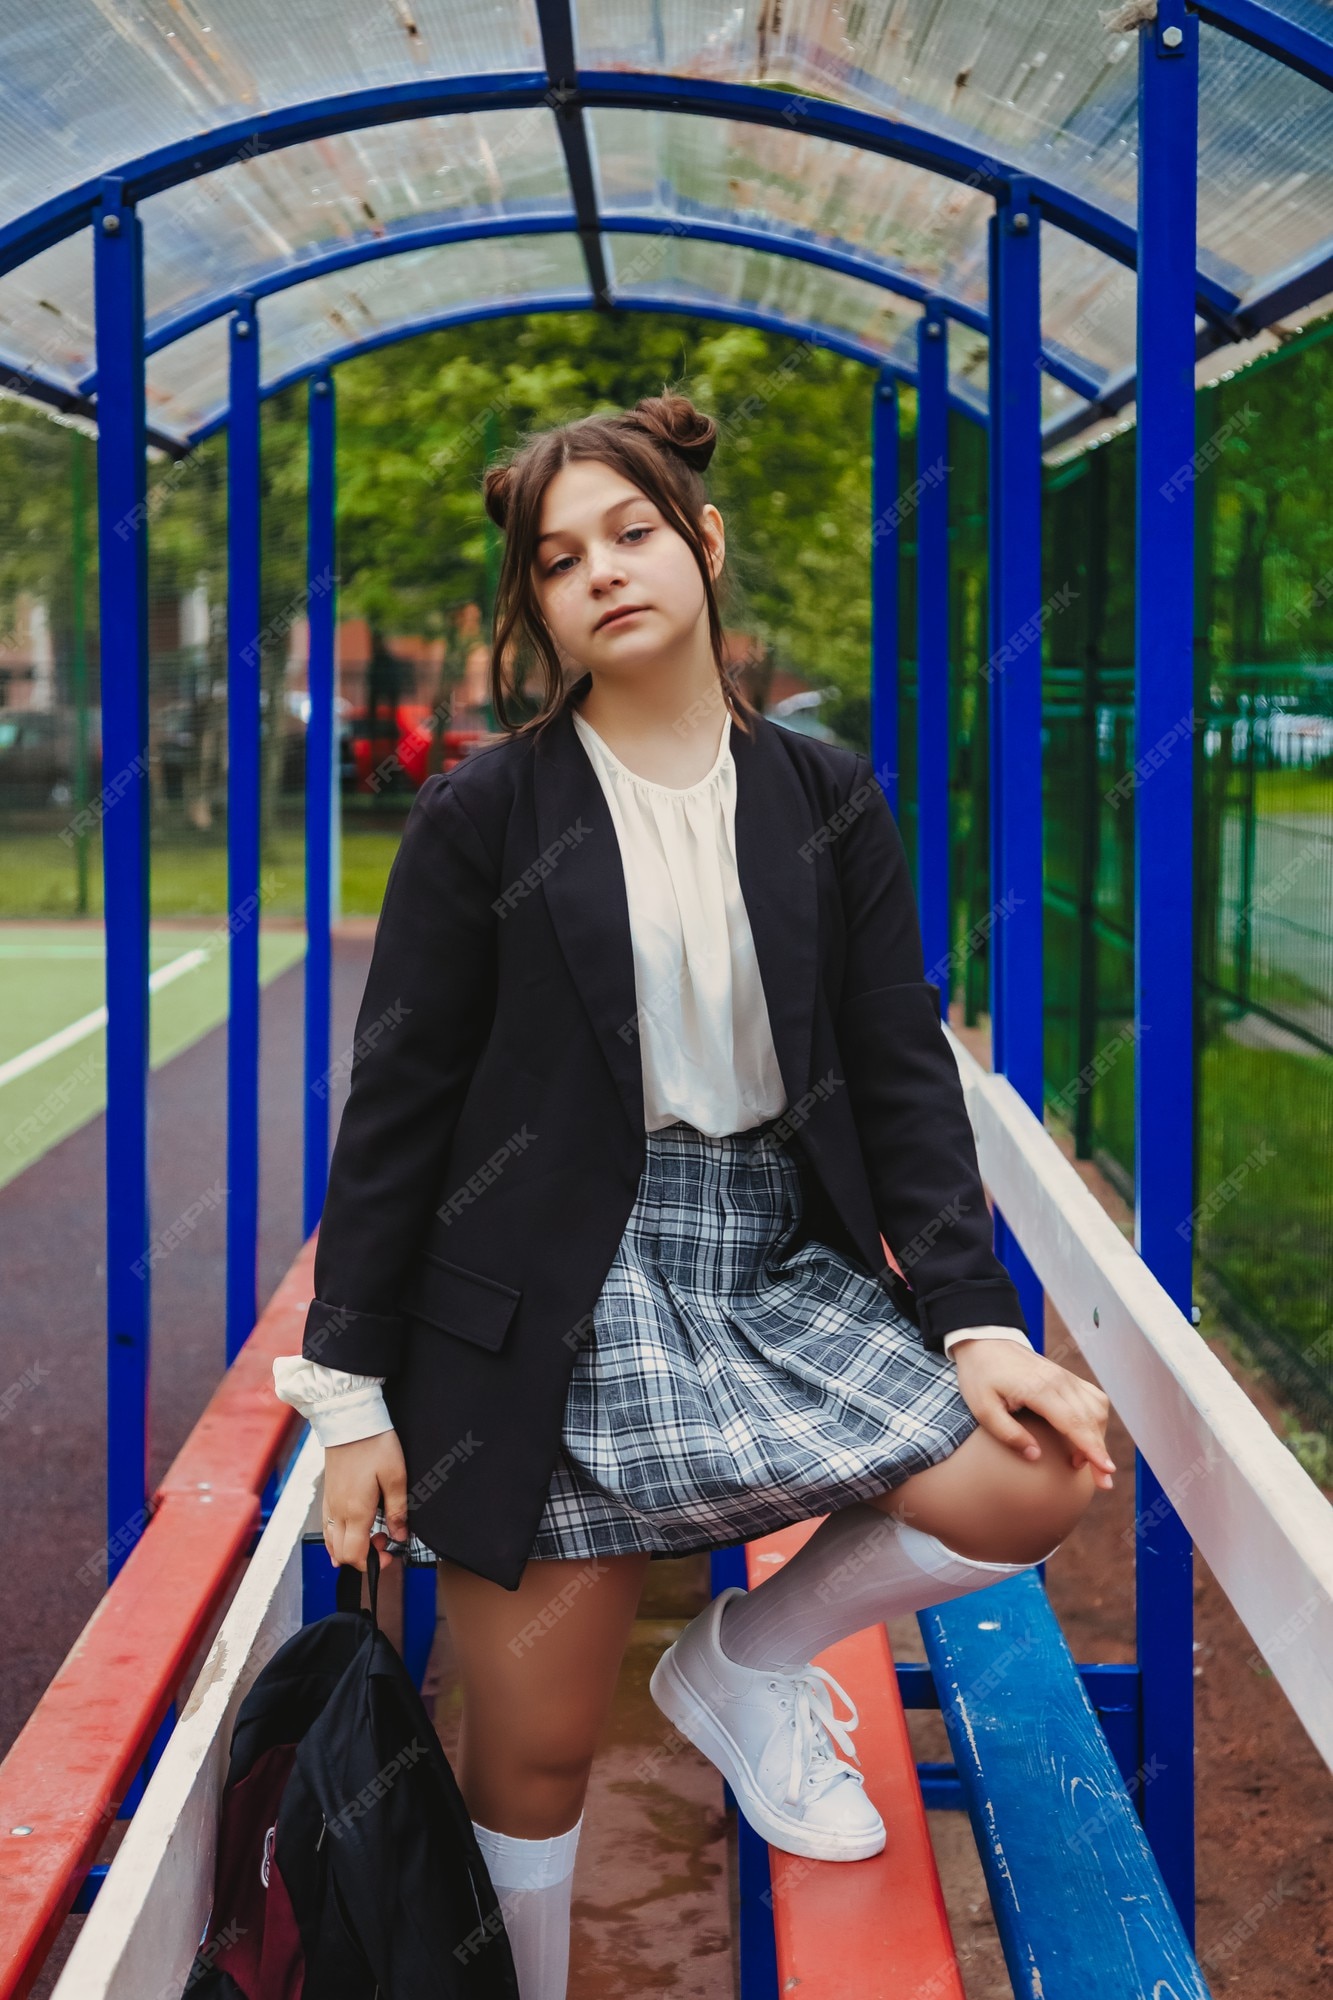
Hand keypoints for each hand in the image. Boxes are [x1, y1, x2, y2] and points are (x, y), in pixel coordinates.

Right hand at [322, 1428, 408, 1570]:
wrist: (349, 1420)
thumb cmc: (374, 1444)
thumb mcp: (396, 1476)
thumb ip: (397, 1510)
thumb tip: (400, 1536)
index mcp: (355, 1511)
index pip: (354, 1555)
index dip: (372, 1564)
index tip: (389, 1556)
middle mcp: (338, 1512)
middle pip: (340, 1554)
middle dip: (362, 1558)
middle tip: (384, 1543)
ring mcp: (329, 1504)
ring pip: (331, 1542)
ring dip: (350, 1548)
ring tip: (372, 1534)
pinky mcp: (327, 1494)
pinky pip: (327, 1527)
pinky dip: (338, 1537)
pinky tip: (354, 1529)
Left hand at [950, 1341, 1115, 1488]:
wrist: (983, 1342)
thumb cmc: (980, 1376)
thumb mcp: (983, 1408)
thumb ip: (1008, 1434)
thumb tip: (1035, 1456)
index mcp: (1038, 1388)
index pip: (1074, 1422)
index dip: (1092, 1448)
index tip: (1106, 1470)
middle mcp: (1059, 1380)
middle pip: (1091, 1419)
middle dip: (1100, 1452)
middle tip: (1101, 1482)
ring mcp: (1065, 1376)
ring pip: (1097, 1408)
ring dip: (1098, 1436)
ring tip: (1082, 1460)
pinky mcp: (1066, 1376)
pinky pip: (1093, 1397)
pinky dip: (1096, 1419)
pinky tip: (1085, 1436)